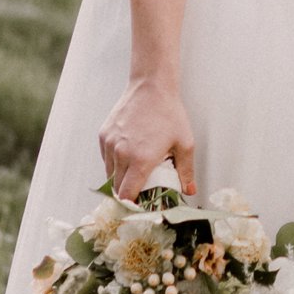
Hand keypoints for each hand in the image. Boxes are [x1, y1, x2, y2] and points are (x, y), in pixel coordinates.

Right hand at [99, 74, 196, 200]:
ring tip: (134, 174)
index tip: (140, 206)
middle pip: (117, 187)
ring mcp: (110, 144)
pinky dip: (114, 163)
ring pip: (109, 173)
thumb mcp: (185, 143)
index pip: (128, 195)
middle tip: (139, 193)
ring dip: (119, 178)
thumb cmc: (169, 113)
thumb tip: (189, 191)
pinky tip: (128, 157)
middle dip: (127, 194)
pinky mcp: (104, 135)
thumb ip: (186, 171)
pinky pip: (106, 158)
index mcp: (140, 160)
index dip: (132, 205)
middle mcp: (121, 154)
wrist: (151, 87)